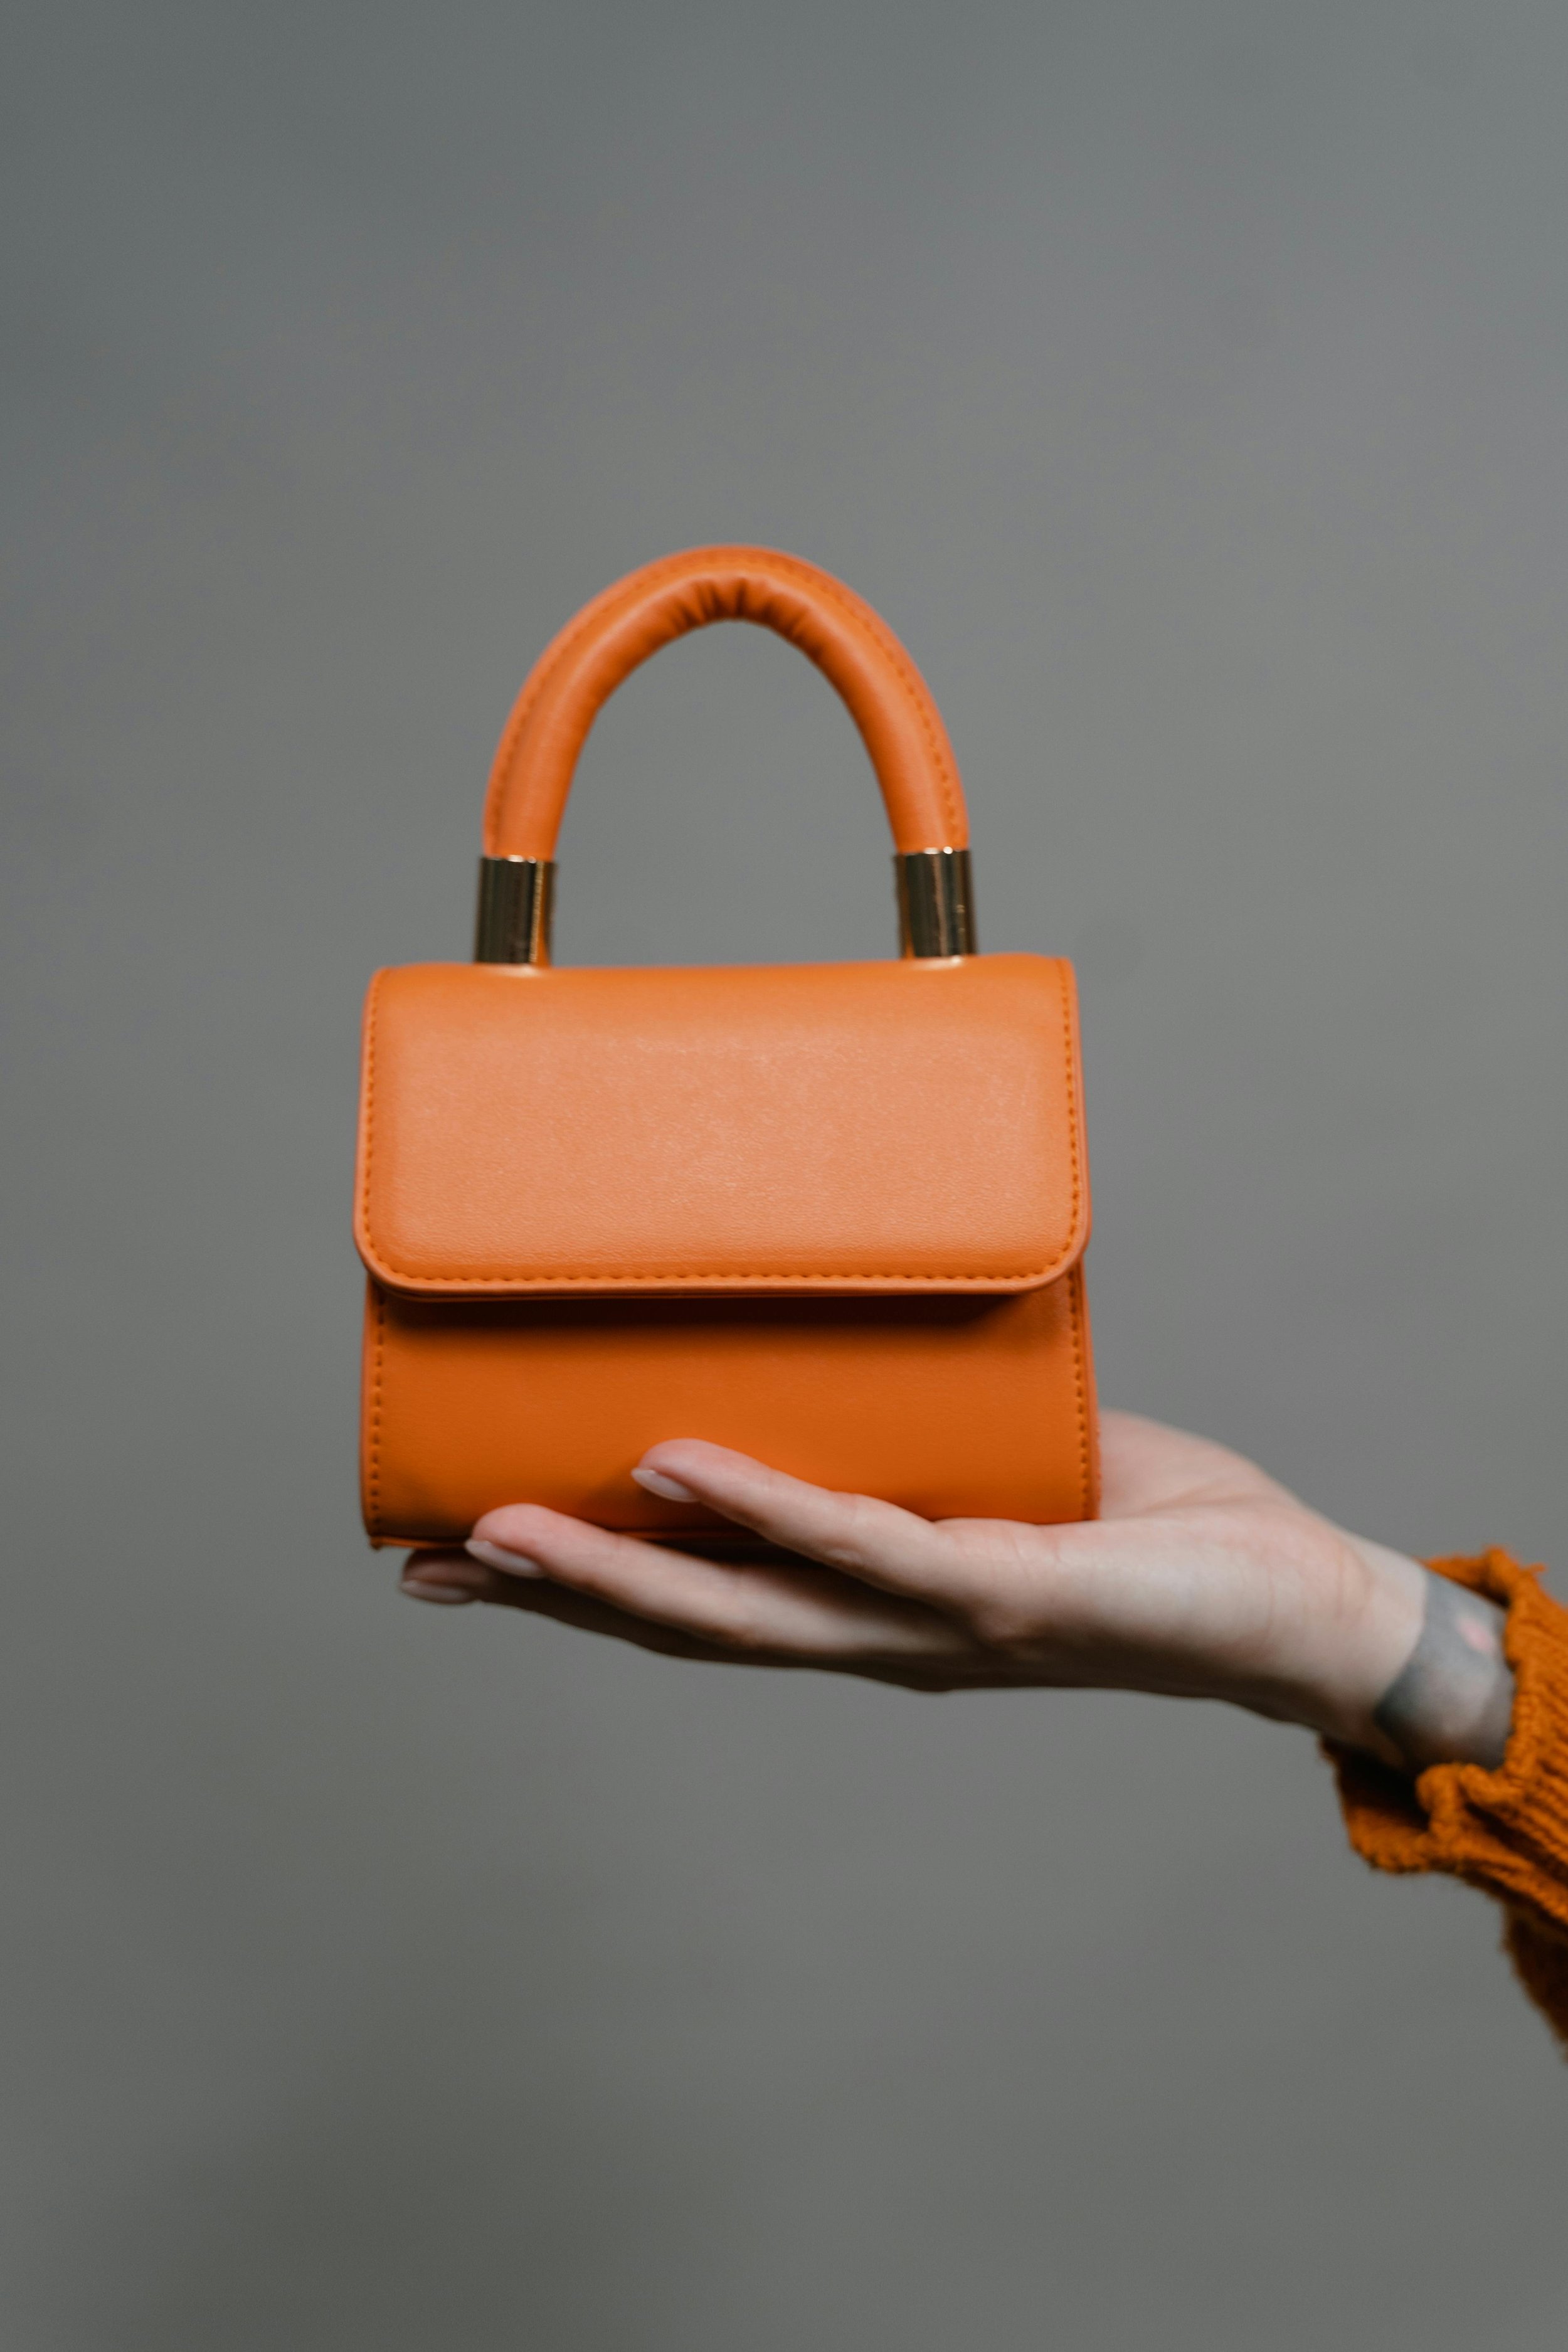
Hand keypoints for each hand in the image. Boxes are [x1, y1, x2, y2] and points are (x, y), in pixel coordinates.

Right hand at [400, 1412, 1513, 1769]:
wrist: (1288, 1600)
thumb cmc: (1142, 1525)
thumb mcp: (994, 1460)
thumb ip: (908, 1417)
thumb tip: (834, 1310)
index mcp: (865, 1605)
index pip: (698, 1601)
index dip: (578, 1587)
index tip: (460, 1553)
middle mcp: (878, 1634)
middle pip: (686, 1620)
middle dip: (554, 1593)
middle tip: (424, 1556)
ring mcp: (931, 1624)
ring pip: (743, 1604)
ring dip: (615, 1569)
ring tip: (498, 1524)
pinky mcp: (1003, 1591)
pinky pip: (863, 1546)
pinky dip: (766, 1504)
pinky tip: (679, 1465)